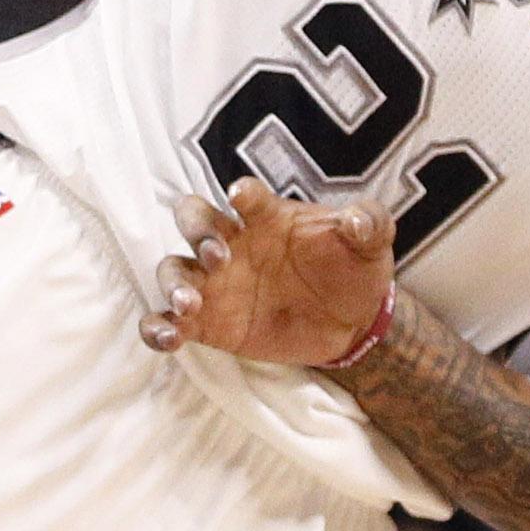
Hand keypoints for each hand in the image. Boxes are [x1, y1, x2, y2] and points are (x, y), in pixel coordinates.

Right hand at [143, 176, 396, 368]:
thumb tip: (357, 221)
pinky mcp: (210, 324)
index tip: (242, 197)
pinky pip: (169, 320)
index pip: (246, 195)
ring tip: (189, 303)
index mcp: (267, 216)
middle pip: (193, 219)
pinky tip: (168, 337)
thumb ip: (369, 223)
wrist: (353, 322)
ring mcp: (216, 284)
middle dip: (197, 231)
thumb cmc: (354, 268)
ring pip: (174, 269)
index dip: (242, 192)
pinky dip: (158, 327)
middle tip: (218, 256)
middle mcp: (233, 243)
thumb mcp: (372, 242)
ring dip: (174, 282)